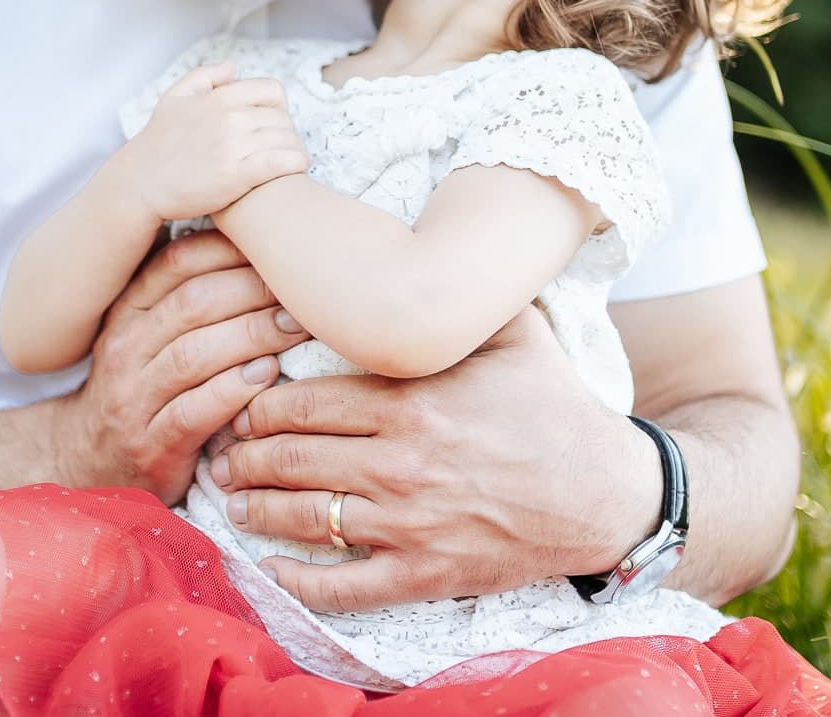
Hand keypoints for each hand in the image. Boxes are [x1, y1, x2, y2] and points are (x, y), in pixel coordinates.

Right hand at [57, 230, 309, 503]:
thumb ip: (191, 297)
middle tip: (300, 291)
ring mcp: (133, 399)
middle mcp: (124, 348)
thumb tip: (262, 251)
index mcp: (128, 311)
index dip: (230, 248)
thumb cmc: (142, 387)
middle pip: (193, 302)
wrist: (89, 462)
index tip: (277, 246)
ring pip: (194, 354)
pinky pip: (194, 412)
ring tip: (296, 328)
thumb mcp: (151, 334)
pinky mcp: (150, 445)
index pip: (177, 262)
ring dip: (253, 335)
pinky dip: (234, 390)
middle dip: (253, 289)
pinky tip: (267, 376)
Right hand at [123, 64, 308, 221]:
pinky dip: (296, 162)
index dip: (279, 106)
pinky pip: (281, 162)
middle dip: (288, 131)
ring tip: (292, 157)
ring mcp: (233, 146)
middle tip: (284, 145)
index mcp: (218, 97)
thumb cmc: (158, 143)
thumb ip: (204, 76)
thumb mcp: (174, 98)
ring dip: (295, 148)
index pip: (272, 90)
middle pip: (282, 117)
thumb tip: (233, 66)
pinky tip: (298, 167)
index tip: (275, 122)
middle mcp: (229, 118)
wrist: (140, 183)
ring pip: (287, 139)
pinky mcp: (237, 176)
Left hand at [210, 308, 661, 611]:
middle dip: (244, 455)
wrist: (605, 493)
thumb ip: (458, 295)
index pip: (301, 401)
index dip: (260, 405)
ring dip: (254, 509)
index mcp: (410, 400)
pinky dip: (295, 583)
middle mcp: (398, 463)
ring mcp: (407, 525)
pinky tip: (269, 570)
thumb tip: (422, 243)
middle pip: (288, 458)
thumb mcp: (515, 331)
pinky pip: (341, 587)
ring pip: (300, 517)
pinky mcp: (422, 574)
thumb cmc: (555, 405)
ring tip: (234, 499)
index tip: (246, 404)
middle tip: (226, 451)